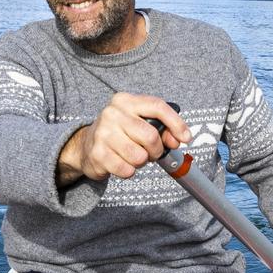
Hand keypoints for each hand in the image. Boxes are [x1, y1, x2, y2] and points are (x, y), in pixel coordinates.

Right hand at [57, 93, 190, 185]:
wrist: (86, 146)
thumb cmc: (120, 133)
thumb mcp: (140, 123)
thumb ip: (163, 129)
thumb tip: (178, 140)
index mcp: (125, 101)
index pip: (157, 106)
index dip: (176, 123)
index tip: (186, 138)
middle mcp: (112, 113)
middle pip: (151, 136)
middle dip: (157, 150)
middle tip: (151, 153)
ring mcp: (103, 133)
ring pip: (140, 157)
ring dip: (142, 162)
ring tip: (133, 156)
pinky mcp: (97, 154)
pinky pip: (127, 170)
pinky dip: (129, 171)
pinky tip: (121, 163)